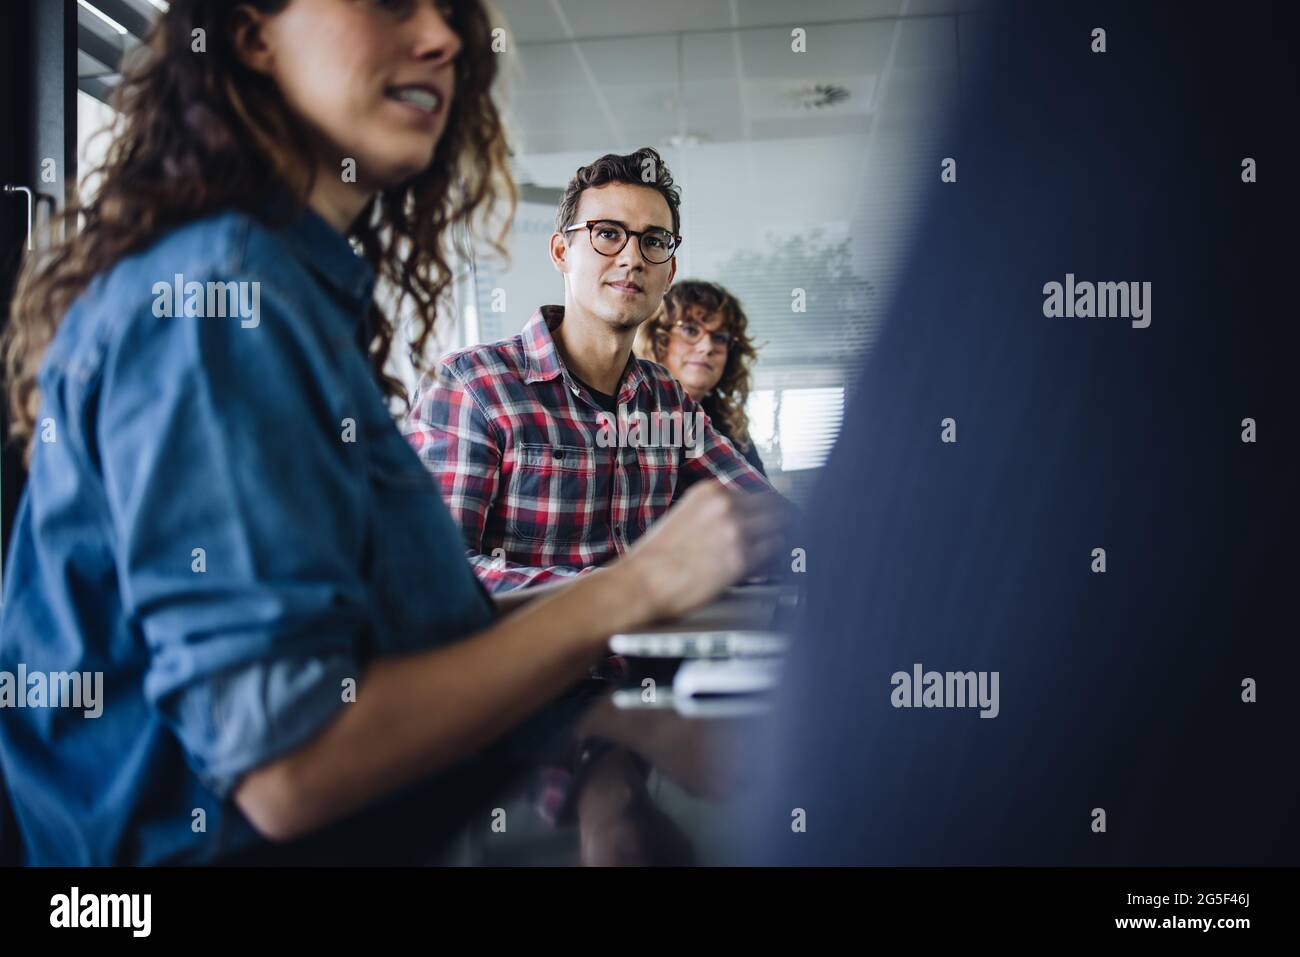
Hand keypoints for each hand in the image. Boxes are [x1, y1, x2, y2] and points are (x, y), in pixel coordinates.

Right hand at [619, 482, 787, 620]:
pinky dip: (776, 560)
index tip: (778, 516)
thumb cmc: (656, 558)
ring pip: (779, 528)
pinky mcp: (741, 559)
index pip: (758, 492)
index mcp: (710, 491)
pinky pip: (773, 554)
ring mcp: (736, 530)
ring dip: (782, 539)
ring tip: (781, 550)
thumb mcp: (685, 517)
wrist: (641, 583)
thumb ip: (715, 513)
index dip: (772, 507)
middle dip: (785, 519)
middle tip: (791, 531)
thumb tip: (742, 520)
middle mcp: (726, 505)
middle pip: (776, 506)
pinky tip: (771, 566)